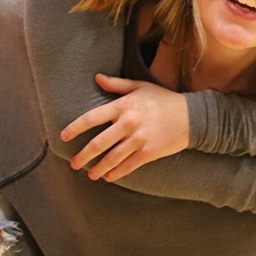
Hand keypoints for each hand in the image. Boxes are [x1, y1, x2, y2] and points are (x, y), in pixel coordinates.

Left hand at [61, 74, 189, 181]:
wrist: (191, 116)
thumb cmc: (163, 99)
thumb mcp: (140, 87)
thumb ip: (117, 84)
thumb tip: (96, 78)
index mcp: (123, 106)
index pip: (92, 118)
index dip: (75, 128)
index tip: (64, 137)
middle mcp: (129, 123)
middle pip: (98, 143)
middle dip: (83, 156)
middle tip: (73, 164)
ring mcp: (139, 139)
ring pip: (112, 158)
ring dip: (98, 168)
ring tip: (90, 174)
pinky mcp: (149, 152)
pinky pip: (128, 166)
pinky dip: (117, 173)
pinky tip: (109, 176)